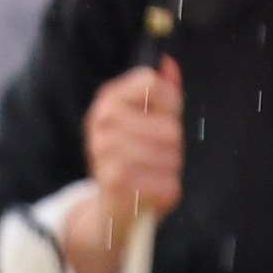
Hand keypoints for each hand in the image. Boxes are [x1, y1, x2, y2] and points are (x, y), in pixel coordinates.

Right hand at [64, 59, 184, 272]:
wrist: (107, 211)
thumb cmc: (133, 160)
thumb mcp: (145, 122)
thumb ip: (160, 92)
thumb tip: (167, 62)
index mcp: (107, 102)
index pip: (152, 84)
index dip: (169, 104)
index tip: (161, 120)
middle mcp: (101, 125)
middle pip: (169, 127)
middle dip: (172, 146)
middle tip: (153, 157)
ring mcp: (106, 155)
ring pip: (171, 156)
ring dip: (169, 170)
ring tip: (151, 176)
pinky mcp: (117, 186)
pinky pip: (168, 184)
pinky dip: (167, 193)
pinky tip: (150, 194)